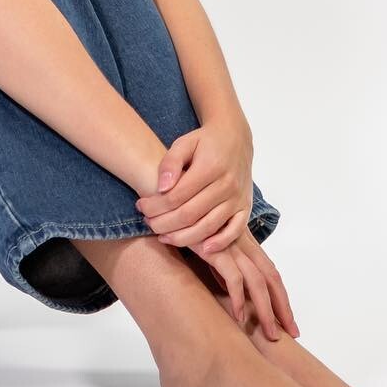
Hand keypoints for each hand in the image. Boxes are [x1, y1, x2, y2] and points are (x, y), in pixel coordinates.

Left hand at [135, 117, 254, 254]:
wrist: (235, 137)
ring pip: (209, 227)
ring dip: (183, 238)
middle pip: (190, 214)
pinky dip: (219, 243)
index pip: (177, 196)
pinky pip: (234, 231)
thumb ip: (170, 163)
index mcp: (210, 167)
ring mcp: (237, 198)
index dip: (155, 206)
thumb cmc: (204, 141)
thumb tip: (161, 188)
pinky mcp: (245, 207)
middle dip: (164, 224)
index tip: (141, 207)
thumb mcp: (184, 143)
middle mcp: (227, 184)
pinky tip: (201, 249)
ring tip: (163, 237)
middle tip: (148, 223)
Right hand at [191, 228, 299, 339]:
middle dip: (283, 307)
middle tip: (293, 332)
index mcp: (244, 241)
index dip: (281, 296)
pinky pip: (233, 278)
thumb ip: (220, 262)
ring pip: (258, 282)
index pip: (269, 271)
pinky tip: (239, 317)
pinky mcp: (215, 248)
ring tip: (270, 334)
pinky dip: (239, 299)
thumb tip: (224, 285)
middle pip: (271, 278)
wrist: (168, 197)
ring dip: (265, 310)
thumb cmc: (185, 218)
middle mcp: (242, 243)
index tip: (288, 319)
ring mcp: (231, 245)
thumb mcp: (208, 243)